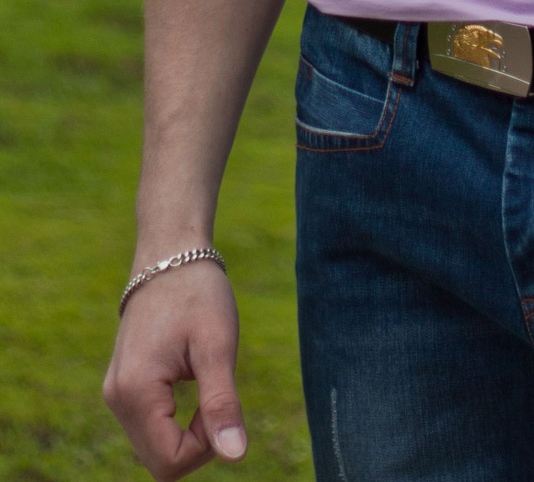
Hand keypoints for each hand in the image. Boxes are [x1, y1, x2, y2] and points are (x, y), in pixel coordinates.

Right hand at [103, 263, 245, 478]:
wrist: (170, 254)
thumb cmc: (198, 293)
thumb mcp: (218, 345)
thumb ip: (222, 403)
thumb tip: (235, 456)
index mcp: (135, 392)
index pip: (169, 463)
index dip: (206, 447)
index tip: (222, 403)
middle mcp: (116, 399)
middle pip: (159, 463)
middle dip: (197, 443)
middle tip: (217, 392)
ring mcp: (116, 393)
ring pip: (154, 448)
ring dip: (186, 433)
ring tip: (205, 381)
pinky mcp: (123, 387)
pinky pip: (149, 427)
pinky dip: (175, 422)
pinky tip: (192, 384)